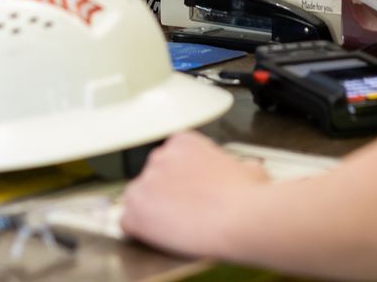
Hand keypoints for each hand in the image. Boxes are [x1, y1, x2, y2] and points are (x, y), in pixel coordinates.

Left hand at [118, 131, 265, 255]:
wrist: (239, 218)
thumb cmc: (246, 196)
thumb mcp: (249, 167)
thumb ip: (237, 165)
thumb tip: (244, 170)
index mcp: (183, 142)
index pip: (170, 157)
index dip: (181, 176)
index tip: (190, 187)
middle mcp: (160, 157)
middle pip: (153, 176)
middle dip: (165, 191)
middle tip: (184, 206)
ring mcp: (144, 183)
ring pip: (139, 198)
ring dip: (152, 209)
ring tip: (175, 223)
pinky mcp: (134, 212)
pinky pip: (128, 222)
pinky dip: (141, 230)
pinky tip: (161, 233)